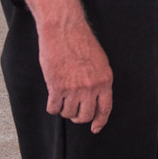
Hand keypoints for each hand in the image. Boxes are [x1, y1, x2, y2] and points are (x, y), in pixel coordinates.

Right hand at [38, 16, 112, 133]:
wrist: (64, 30)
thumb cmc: (81, 42)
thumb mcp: (100, 61)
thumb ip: (99, 81)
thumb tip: (95, 99)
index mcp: (105, 80)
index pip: (105, 109)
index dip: (100, 121)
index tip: (95, 128)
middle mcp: (91, 87)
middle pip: (84, 116)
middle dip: (78, 117)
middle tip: (73, 110)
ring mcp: (74, 88)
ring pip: (68, 114)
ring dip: (64, 109)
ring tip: (62, 97)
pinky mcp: (57, 87)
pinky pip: (54, 108)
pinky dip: (52, 106)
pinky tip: (53, 97)